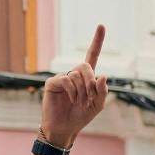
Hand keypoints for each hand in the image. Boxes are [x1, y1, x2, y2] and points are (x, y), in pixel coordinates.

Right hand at [39, 25, 107, 148]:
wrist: (65, 128)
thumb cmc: (81, 116)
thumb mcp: (98, 105)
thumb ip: (102, 91)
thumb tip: (103, 75)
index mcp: (86, 77)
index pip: (92, 55)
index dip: (97, 41)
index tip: (102, 25)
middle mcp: (73, 74)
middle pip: (85, 66)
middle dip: (90, 82)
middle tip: (90, 97)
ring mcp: (62, 78)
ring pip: (77, 75)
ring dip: (82, 91)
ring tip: (80, 103)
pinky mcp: (52, 83)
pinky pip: (66, 80)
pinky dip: (72, 91)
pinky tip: (72, 100)